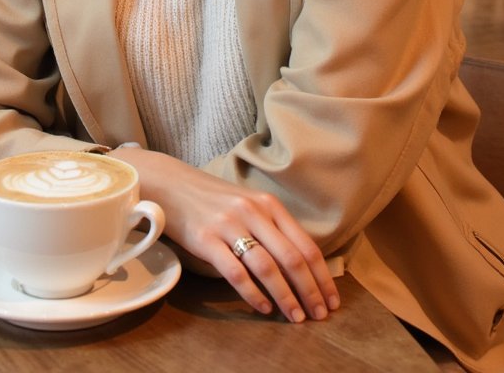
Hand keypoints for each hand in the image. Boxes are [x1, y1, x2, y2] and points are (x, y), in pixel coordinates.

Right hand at [113, 147, 339, 322]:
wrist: (172, 185)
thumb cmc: (213, 199)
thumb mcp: (249, 204)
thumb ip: (272, 228)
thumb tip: (302, 266)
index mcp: (268, 204)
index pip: (306, 244)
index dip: (323, 276)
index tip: (332, 300)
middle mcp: (253, 212)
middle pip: (291, 258)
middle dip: (310, 291)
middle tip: (319, 316)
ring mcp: (229, 225)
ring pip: (267, 267)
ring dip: (286, 297)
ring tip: (295, 318)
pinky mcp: (206, 240)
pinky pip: (236, 273)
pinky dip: (253, 294)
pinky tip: (263, 308)